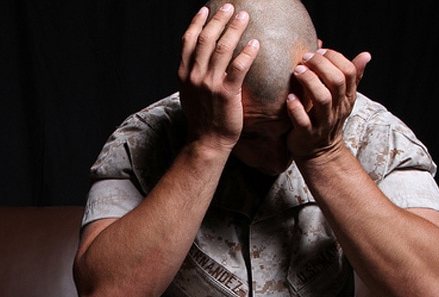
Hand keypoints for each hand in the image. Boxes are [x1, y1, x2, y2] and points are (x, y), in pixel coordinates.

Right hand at [178, 4, 259, 151]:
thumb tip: (202, 58)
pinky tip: (255, 43)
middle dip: (219, 19)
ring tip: (245, 17)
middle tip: (230, 7)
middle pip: (206, 39)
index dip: (197, 22)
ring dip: (234, 29)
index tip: (206, 10)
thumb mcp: (189, 93)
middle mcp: (194, 76)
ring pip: (222, 48)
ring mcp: (210, 84)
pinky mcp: (227, 93)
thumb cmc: (202, 117)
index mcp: (183, 74)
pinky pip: (239, 67)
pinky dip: (247, 52)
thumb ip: (193, 74)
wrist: (207, 140)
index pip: (188, 41)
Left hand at [286, 48, 371, 159]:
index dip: (335, 58)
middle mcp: (337, 108)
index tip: (319, 50)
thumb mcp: (342, 98)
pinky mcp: (307, 134)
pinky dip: (296, 108)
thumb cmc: (327, 118)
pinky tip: (289, 97)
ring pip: (322, 99)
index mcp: (346, 97)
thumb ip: (351, 76)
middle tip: (305, 58)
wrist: (320, 152)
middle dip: (321, 66)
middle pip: (337, 82)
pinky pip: (303, 121)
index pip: (348, 72)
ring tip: (297, 71)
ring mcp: (323, 122)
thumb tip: (366, 55)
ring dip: (310, 82)